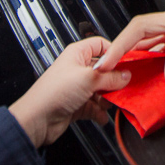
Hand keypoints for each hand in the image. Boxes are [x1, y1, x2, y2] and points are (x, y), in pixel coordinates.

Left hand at [9, 37, 130, 147]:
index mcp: (78, 54)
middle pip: (104, 70)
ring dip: (107, 99)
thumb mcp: (88, 79)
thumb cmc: (53, 92)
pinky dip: (99, 112)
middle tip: (122, 88)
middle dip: (113, 81)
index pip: (101, 45)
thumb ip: (110, 77)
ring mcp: (77, 87)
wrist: (37, 119)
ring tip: (108, 104)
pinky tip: (101, 116)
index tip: (127, 63)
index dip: (114, 54)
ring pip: (101, 89)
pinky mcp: (77, 104)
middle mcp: (78, 69)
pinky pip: (94, 106)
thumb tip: (125, 75)